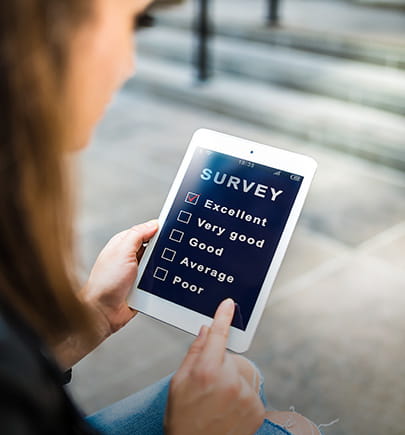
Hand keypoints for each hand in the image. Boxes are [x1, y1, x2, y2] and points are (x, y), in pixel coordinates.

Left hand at [81, 219, 157, 337]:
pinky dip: (161, 281)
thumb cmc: (105, 283)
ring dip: (161, 268)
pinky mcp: (143, 286)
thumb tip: (153, 224)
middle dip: (162, 251)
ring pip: (158, 264)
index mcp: (123, 244)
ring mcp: (137, 272)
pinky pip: (158, 280)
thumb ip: (137, 235)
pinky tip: (161, 282)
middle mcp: (130, 257)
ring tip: (161, 271)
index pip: (146, 231)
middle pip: (154, 247)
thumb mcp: (122, 251)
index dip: (158, 230)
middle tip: (167, 253)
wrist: (103, 312)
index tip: (172, 231)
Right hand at [165, 299, 265, 434]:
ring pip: (242, 372)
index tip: (228, 304)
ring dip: (233, 379)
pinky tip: (228, 408)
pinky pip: (251, 389)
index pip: (217, 336)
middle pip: (231, 356)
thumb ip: (194, 353)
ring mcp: (247, 396)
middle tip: (209, 384)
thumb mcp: (178, 383)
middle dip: (222, 363)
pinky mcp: (258, 409)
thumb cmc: (182, 420)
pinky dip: (242, 394)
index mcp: (206, 371)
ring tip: (218, 400)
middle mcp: (230, 381)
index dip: (223, 317)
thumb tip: (205, 331)